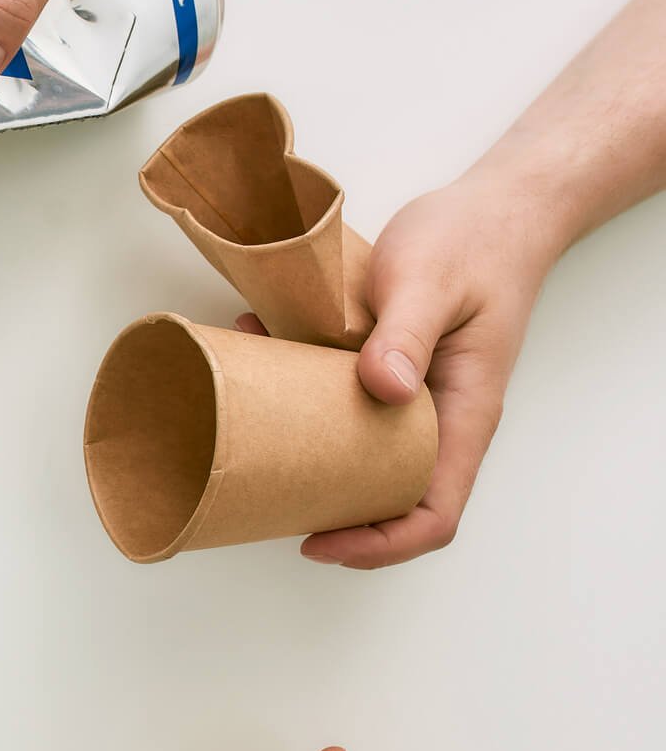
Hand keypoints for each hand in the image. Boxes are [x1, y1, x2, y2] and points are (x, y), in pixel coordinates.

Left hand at [273, 170, 559, 566]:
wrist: (496, 206)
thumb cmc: (474, 241)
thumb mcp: (431, 281)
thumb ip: (406, 334)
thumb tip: (383, 389)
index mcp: (464, 415)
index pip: (434, 514)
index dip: (379, 544)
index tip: (318, 542)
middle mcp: (440, 419)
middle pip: (391, 501)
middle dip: (332, 515)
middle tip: (271, 501)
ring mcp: (413, 398)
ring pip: (362, 458)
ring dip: (309, 458)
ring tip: (255, 439)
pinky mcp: (386, 373)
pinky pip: (344, 406)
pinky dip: (302, 401)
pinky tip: (263, 365)